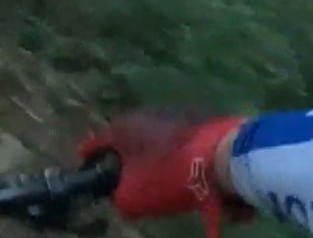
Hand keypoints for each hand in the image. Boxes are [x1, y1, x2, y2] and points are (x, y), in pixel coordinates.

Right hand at [78, 110, 249, 237]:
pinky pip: (186, 144)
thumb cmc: (171, 174)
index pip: (95, 143)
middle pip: (130, 143)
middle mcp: (146, 113)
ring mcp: (176, 113)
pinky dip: (187, 159)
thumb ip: (119, 199)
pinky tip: (198, 179)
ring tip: (172, 186)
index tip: (86, 170)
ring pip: (160, 143)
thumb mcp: (135, 197)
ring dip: (162, 161)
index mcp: (123, 126)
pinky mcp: (203, 119)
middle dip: (131, 163)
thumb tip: (121, 198)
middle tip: (134, 184)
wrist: (227, 158)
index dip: (88, 160)